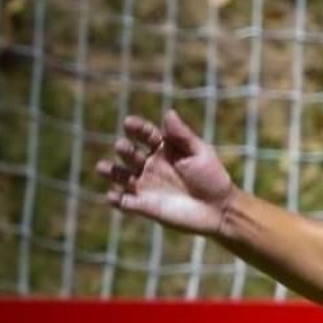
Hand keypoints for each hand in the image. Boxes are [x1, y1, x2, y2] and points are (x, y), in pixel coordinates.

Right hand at [96, 109, 235, 235]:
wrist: (220, 210)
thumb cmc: (213, 178)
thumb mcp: (200, 153)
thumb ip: (182, 136)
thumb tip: (168, 112)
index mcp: (164, 149)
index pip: (145, 134)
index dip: (136, 128)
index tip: (129, 123)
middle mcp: (151, 165)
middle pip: (130, 153)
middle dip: (124, 149)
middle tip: (123, 147)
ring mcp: (146, 185)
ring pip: (120, 176)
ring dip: (110, 171)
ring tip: (102, 168)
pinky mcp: (144, 207)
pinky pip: (124, 202)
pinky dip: (115, 200)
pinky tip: (112, 196)